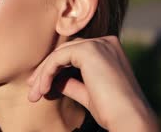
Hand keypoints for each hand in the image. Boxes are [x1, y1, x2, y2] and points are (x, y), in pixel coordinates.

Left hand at [27, 36, 158, 130]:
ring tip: (34, 95)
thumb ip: (72, 82)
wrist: (127, 119)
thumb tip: (53, 79)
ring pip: (59, 54)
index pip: (74, 53)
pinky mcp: (89, 50)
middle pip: (64, 51)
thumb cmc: (111, 110)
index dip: (54, 69)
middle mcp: (105, 42)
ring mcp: (98, 44)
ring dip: (43, 74)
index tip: (40, 87)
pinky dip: (46, 73)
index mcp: (109, 50)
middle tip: (32, 92)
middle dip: (45, 71)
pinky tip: (43, 89)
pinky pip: (57, 58)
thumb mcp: (88, 93)